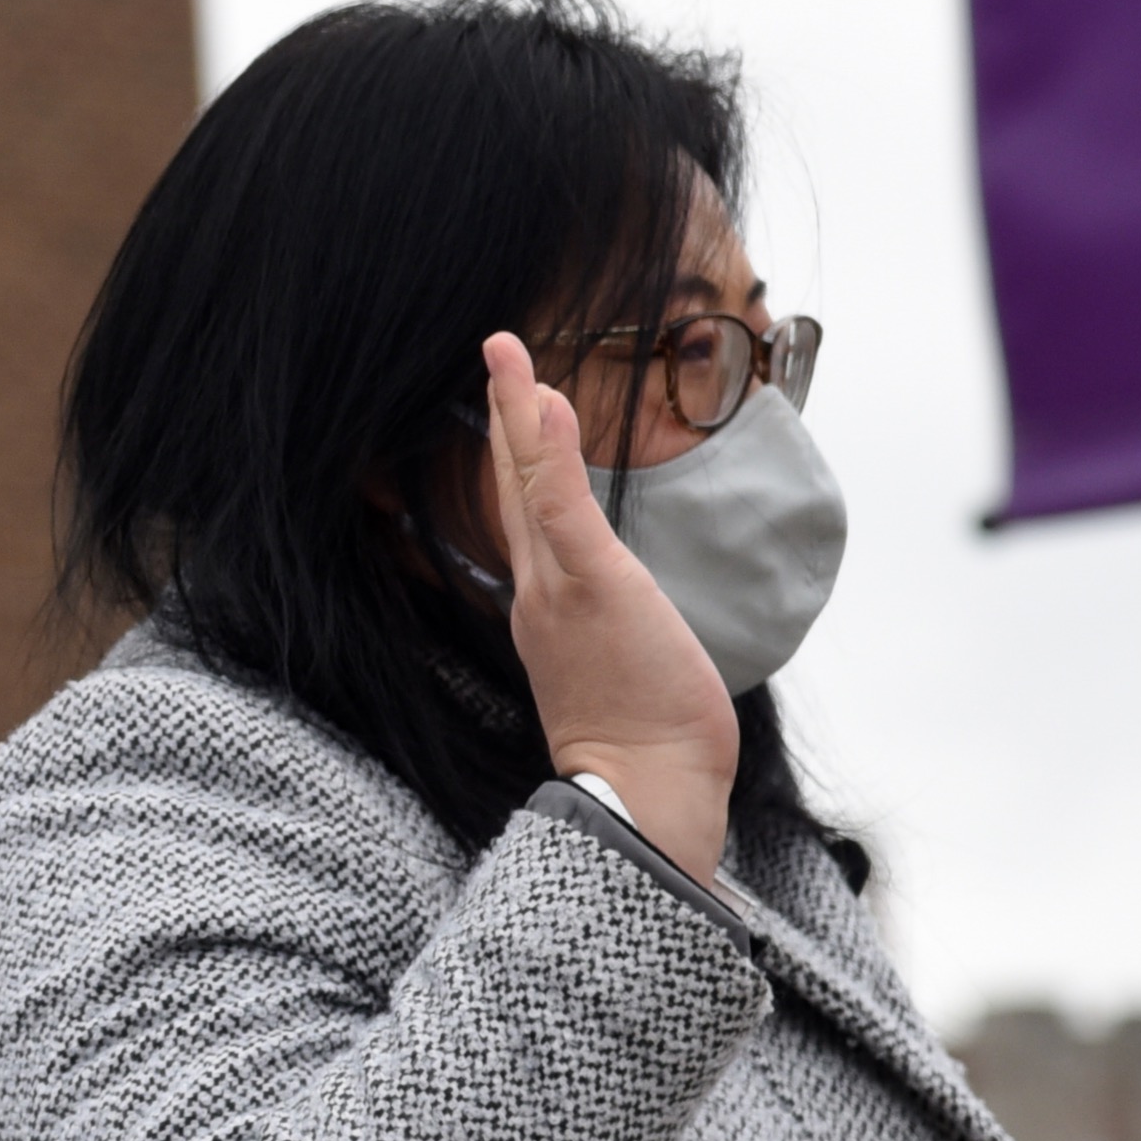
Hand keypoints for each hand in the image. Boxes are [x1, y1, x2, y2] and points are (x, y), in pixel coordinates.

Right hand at [481, 332, 736, 882]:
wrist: (641, 790)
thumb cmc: (644, 743)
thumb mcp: (625, 676)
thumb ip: (617, 633)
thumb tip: (631, 619)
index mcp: (546, 607)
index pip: (527, 516)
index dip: (517, 458)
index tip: (516, 406)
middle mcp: (537, 591)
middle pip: (513, 487)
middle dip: (503, 415)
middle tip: (497, 350)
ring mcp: (556, 588)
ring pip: (526, 486)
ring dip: (516, 411)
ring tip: (506, 352)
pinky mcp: (589, 587)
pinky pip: (560, 509)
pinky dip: (547, 454)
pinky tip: (543, 402)